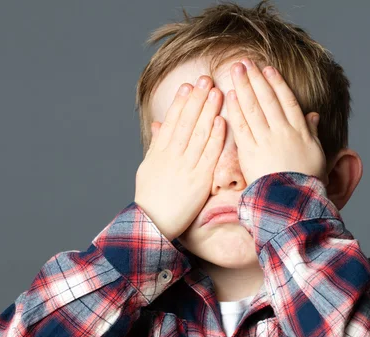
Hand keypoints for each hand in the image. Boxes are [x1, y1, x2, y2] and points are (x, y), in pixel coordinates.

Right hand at [134, 76, 224, 240]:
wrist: (153, 223)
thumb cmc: (151, 197)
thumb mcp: (147, 167)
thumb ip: (156, 144)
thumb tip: (159, 124)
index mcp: (159, 152)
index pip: (172, 121)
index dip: (181, 102)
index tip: (188, 85)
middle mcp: (172, 156)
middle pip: (186, 122)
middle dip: (197, 99)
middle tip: (206, 79)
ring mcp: (186, 167)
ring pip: (199, 134)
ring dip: (208, 112)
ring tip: (216, 92)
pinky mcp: (199, 180)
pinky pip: (208, 155)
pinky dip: (215, 137)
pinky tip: (221, 121)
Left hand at [226, 58, 326, 185]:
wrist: (293, 202)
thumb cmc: (306, 181)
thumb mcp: (316, 153)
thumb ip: (312, 132)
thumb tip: (313, 115)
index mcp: (299, 131)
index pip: (286, 100)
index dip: (276, 83)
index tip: (267, 69)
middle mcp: (282, 132)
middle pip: (267, 99)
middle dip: (255, 79)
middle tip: (245, 62)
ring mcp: (265, 141)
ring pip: (253, 109)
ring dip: (244, 87)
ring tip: (236, 71)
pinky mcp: (250, 153)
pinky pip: (241, 127)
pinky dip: (236, 110)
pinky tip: (229, 96)